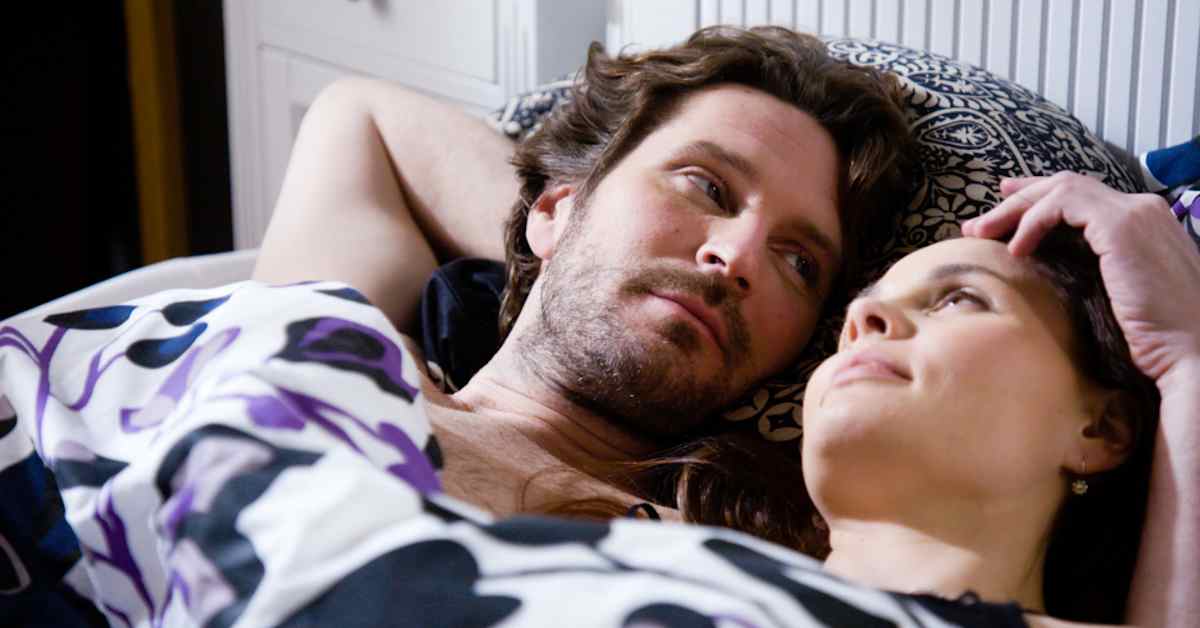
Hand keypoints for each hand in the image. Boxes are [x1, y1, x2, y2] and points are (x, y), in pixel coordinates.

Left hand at [962, 172, 1199, 382]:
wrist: (1192, 353)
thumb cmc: (1156, 337)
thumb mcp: (1118, 293)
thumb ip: (1093, 269)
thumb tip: (1049, 266)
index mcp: (1145, 222)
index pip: (1082, 196)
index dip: (1038, 200)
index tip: (1005, 212)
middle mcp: (1143, 209)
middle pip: (1066, 185)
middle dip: (1017, 200)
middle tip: (979, 222)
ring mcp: (1135, 213)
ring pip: (1059, 189)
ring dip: (1014, 209)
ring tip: (983, 233)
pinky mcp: (1122, 226)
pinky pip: (1062, 205)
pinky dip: (1032, 221)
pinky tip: (1017, 249)